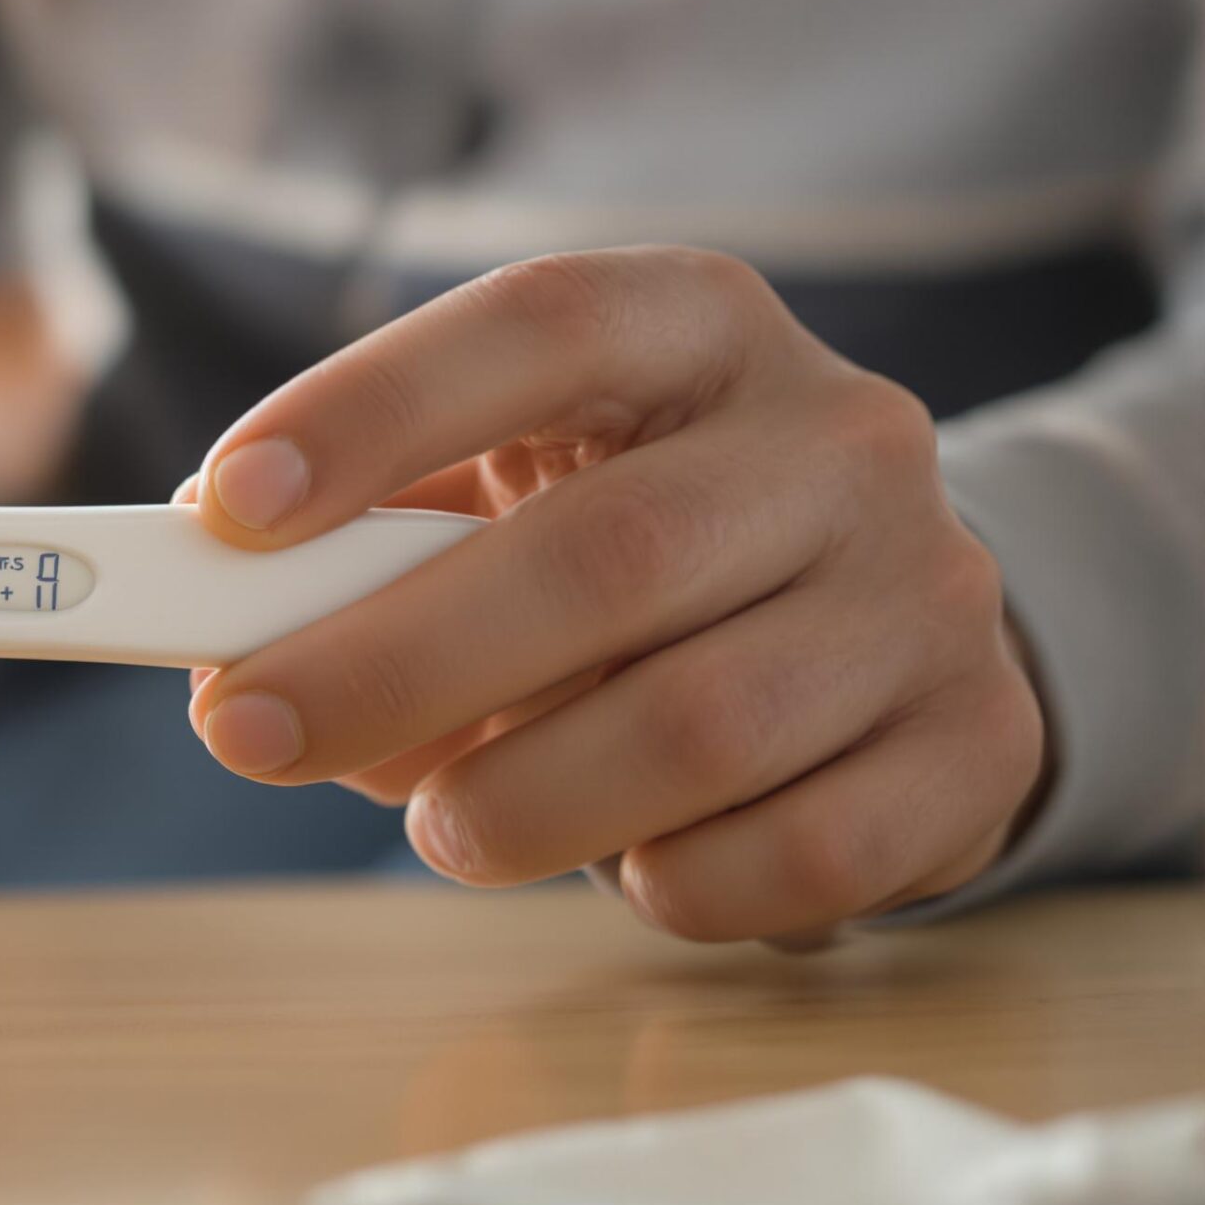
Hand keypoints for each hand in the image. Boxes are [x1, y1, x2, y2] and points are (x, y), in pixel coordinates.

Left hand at [183, 248, 1045, 945]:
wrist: (871, 609)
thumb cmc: (627, 541)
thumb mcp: (513, 488)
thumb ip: (375, 549)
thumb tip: (234, 665)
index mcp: (694, 324)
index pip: (536, 324)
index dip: (372, 410)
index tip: (227, 509)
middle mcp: (833, 434)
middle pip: (607, 555)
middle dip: (394, 663)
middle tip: (247, 732)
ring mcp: (925, 587)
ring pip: (702, 723)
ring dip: (524, 800)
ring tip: (443, 828)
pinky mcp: (977, 740)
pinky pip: (804, 849)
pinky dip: (676, 880)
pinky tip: (623, 862)